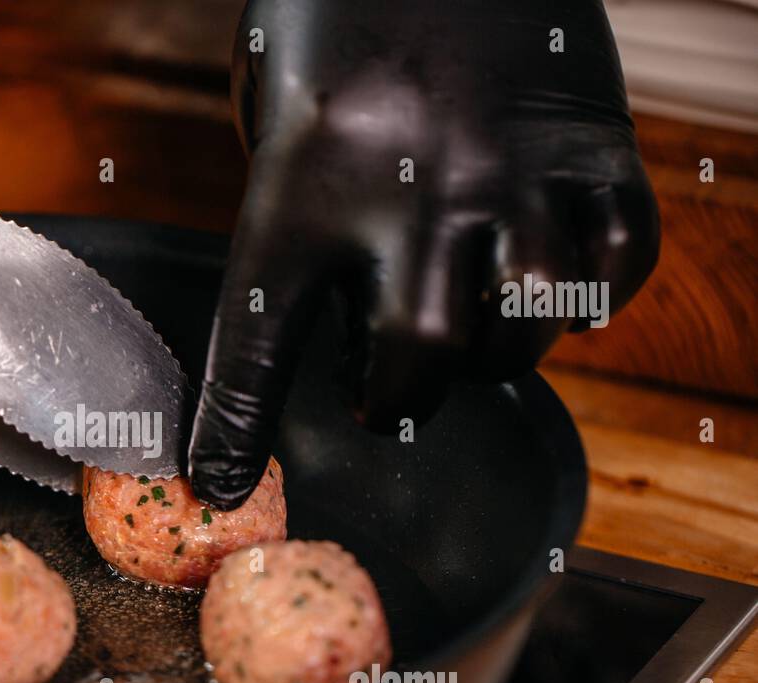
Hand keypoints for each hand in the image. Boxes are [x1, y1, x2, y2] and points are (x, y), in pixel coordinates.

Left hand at [188, 0, 658, 509]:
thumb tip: (342, 338)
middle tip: (386, 399)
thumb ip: (304, 231)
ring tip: (464, 339)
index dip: (236, 426)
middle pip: (415, 355)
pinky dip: (583, 303)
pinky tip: (544, 288)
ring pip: (518, 327)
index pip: (257, 336)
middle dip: (397, 404)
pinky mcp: (595, 145)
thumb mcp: (283, 125)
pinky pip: (611, 269)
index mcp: (307, 174)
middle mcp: (414, 180)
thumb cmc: (337, 24)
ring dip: (491, 361)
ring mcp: (513, 164)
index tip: (225, 483)